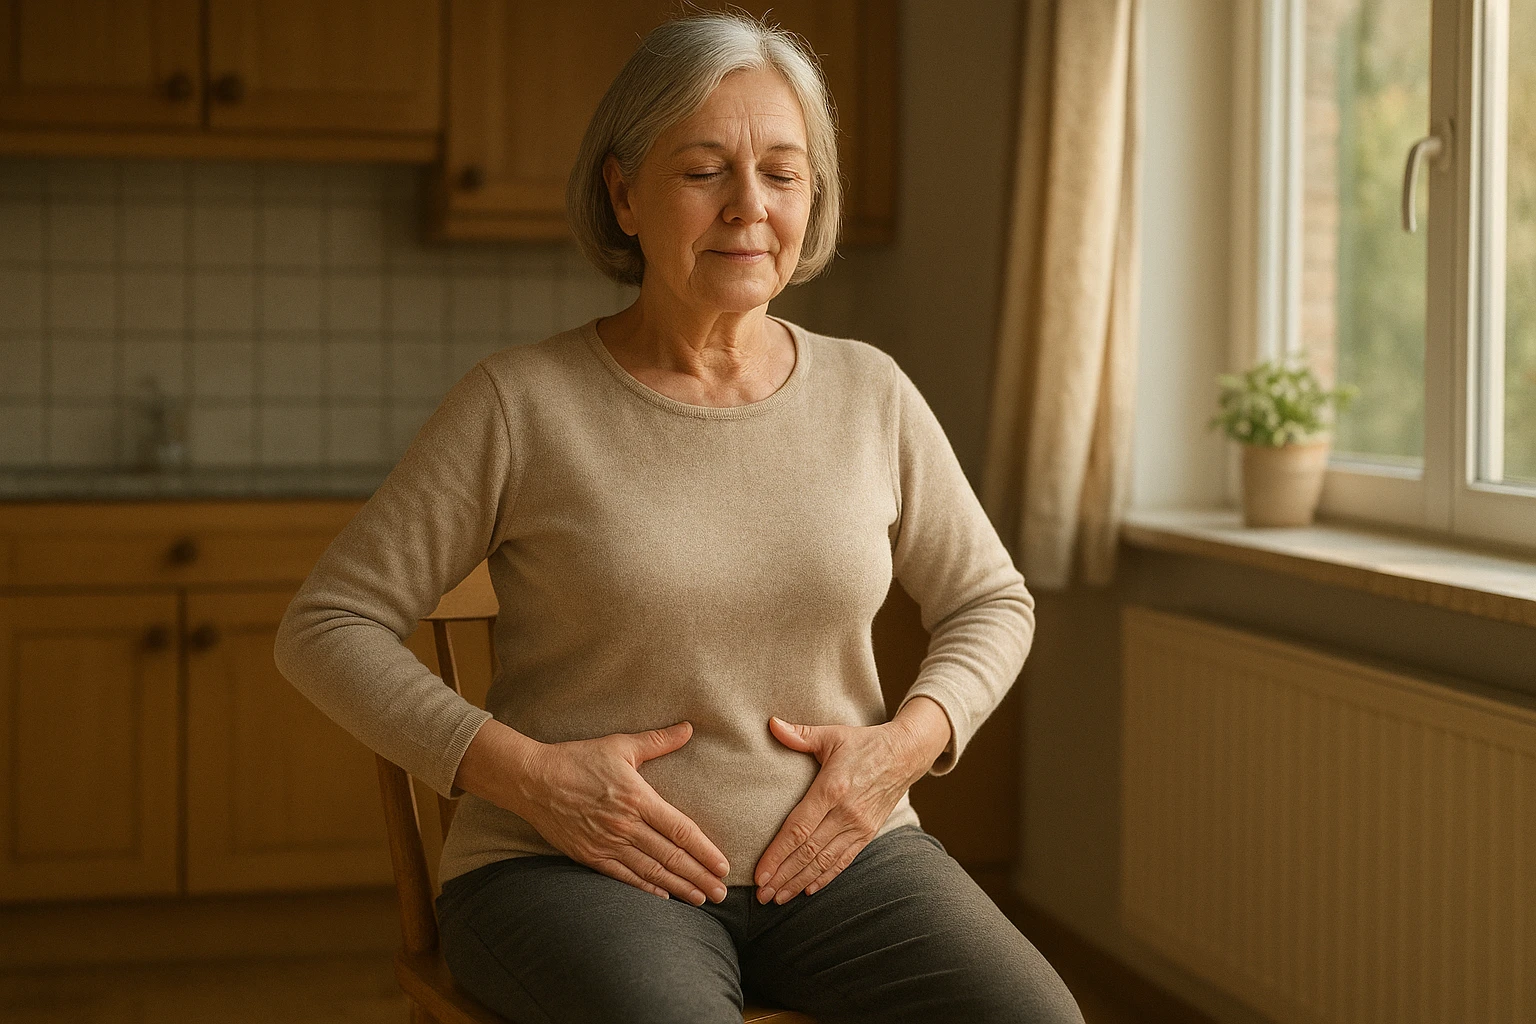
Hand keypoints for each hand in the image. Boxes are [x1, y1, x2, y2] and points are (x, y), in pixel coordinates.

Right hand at [516, 721, 730, 905]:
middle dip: (700, 876)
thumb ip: (657, 741)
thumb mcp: (620, 745)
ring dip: (679, 887)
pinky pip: (623, 877)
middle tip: (722, 894)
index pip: (681, 830)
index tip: (724, 866)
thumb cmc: (578, 759)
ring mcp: (607, 843)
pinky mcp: (589, 855)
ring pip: (651, 871)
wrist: (533, 780)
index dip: (705, 850)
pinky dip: (645, 888)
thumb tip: (688, 728)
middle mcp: (625, 825)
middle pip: (671, 856)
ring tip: (700, 900)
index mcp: (638, 798)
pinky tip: (663, 897)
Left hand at [752, 702, 948, 904]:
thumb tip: (771, 723)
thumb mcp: (832, 735)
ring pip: (824, 861)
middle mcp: (846, 813)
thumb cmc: (865, 743)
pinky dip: (825, 877)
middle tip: (760, 895)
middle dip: (783, 876)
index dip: (777, 854)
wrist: (906, 754)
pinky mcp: (868, 833)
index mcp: (832, 789)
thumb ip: (800, 735)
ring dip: (799, 882)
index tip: (759, 873)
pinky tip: (808, 890)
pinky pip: (844, 861)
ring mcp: (859, 826)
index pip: (799, 829)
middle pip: (808, 852)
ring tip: (777, 898)